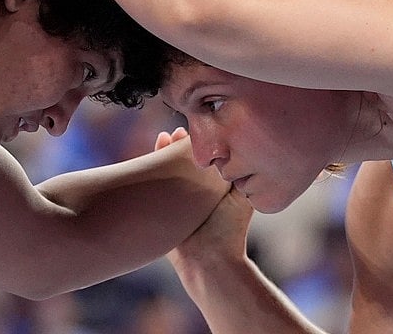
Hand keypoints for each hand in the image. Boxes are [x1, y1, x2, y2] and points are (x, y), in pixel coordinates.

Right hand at [155, 127, 242, 268]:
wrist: (210, 260)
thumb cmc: (229, 229)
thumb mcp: (239, 197)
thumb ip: (239, 175)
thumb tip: (241, 148)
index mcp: (211, 191)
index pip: (202, 162)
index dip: (198, 146)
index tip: (195, 133)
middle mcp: (193, 194)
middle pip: (182, 164)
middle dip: (178, 147)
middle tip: (177, 133)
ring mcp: (175, 203)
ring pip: (166, 172)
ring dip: (164, 153)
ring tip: (165, 138)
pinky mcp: (159, 212)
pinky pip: (153, 187)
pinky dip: (150, 170)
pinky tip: (152, 155)